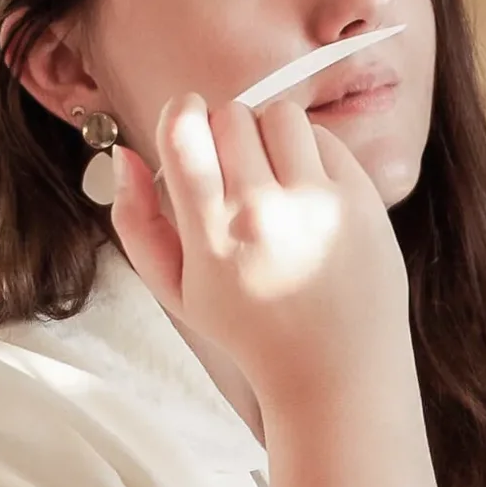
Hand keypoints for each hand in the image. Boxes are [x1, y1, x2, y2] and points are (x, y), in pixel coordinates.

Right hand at [110, 91, 408, 420]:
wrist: (336, 372)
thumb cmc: (250, 330)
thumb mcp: (175, 290)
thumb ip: (135, 221)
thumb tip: (123, 155)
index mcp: (211, 234)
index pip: (184, 129)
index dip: (182, 114)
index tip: (189, 130)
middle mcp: (264, 213)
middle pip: (231, 115)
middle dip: (226, 133)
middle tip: (235, 173)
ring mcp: (318, 204)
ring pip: (281, 115)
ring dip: (270, 136)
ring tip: (274, 179)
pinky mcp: (362, 200)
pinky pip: (327, 138)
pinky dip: (312, 154)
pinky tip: (308, 194)